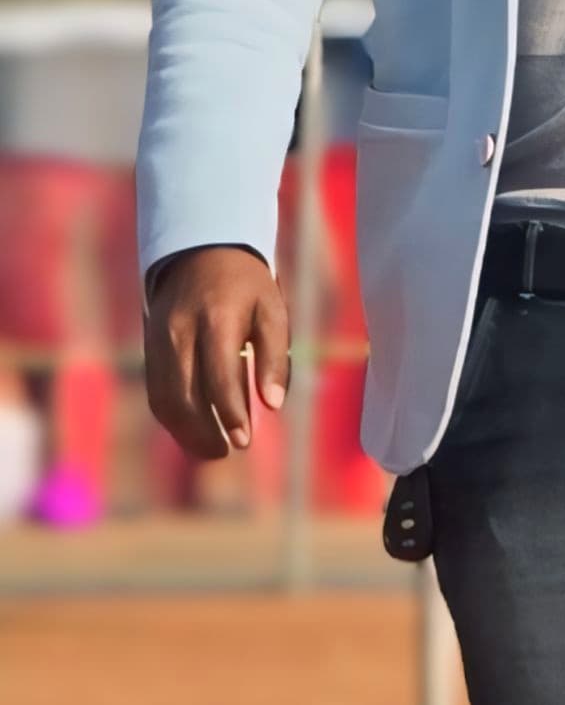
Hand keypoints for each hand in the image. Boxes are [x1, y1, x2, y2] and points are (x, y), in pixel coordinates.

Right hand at [143, 246, 289, 459]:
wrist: (200, 251)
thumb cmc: (246, 287)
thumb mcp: (273, 311)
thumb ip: (275, 357)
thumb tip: (273, 405)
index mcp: (217, 318)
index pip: (219, 376)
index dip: (230, 414)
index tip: (245, 441)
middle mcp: (181, 330)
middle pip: (185, 395)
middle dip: (204, 432)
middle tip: (227, 452)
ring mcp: (159, 340)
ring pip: (165, 398)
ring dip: (185, 432)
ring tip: (211, 450)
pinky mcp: (149, 348)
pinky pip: (156, 391)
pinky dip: (172, 417)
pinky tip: (192, 430)